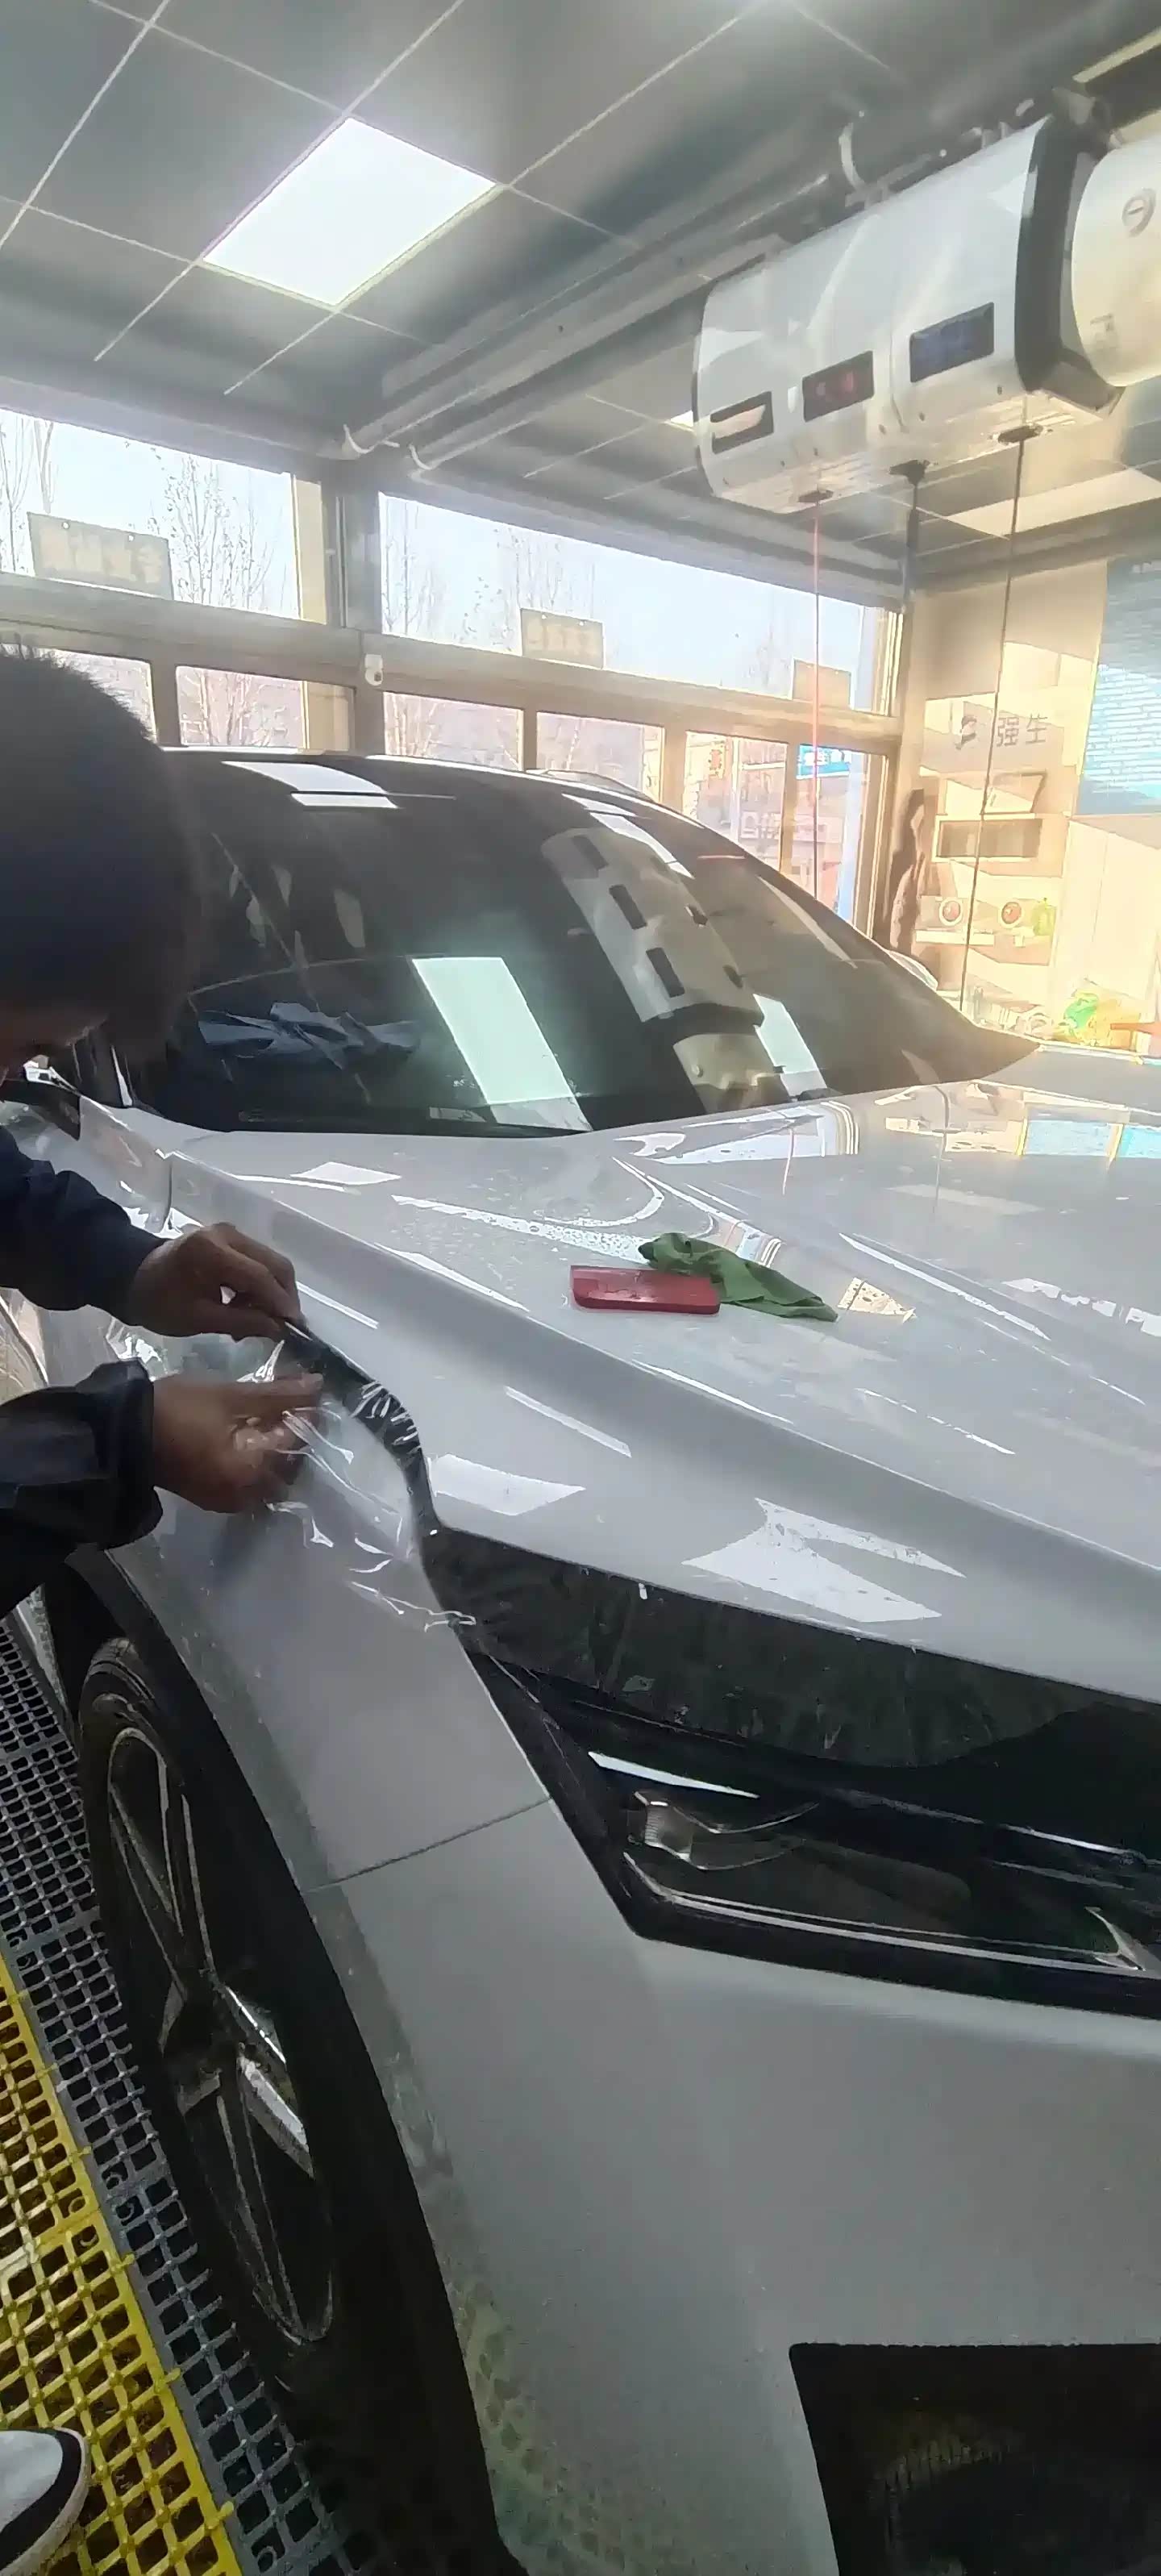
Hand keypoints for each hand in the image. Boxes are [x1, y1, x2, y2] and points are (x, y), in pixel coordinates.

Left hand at [128, 1225, 301, 1340]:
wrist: (133, 1278)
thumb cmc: (160, 1302)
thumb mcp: (199, 1319)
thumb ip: (242, 1323)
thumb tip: (280, 1329)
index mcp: (212, 1251)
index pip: (260, 1276)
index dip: (280, 1303)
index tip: (295, 1328)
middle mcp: (227, 1234)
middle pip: (274, 1263)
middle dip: (283, 1297)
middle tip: (283, 1327)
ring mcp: (230, 1233)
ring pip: (269, 1262)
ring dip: (271, 1293)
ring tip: (259, 1322)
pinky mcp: (230, 1238)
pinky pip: (257, 1261)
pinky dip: (259, 1285)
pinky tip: (248, 1308)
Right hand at [151, 1374, 319, 1512]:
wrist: (123, 1435)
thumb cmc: (178, 1410)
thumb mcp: (232, 1395)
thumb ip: (279, 1394)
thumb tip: (318, 1386)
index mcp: (254, 1469)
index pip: (300, 1439)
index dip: (308, 1411)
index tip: (309, 1386)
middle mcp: (249, 1494)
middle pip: (292, 1462)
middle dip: (297, 1430)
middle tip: (294, 1398)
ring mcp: (232, 1501)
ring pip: (275, 1474)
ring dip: (280, 1446)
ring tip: (275, 1414)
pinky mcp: (218, 1499)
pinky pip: (254, 1482)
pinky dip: (261, 1460)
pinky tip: (255, 1435)